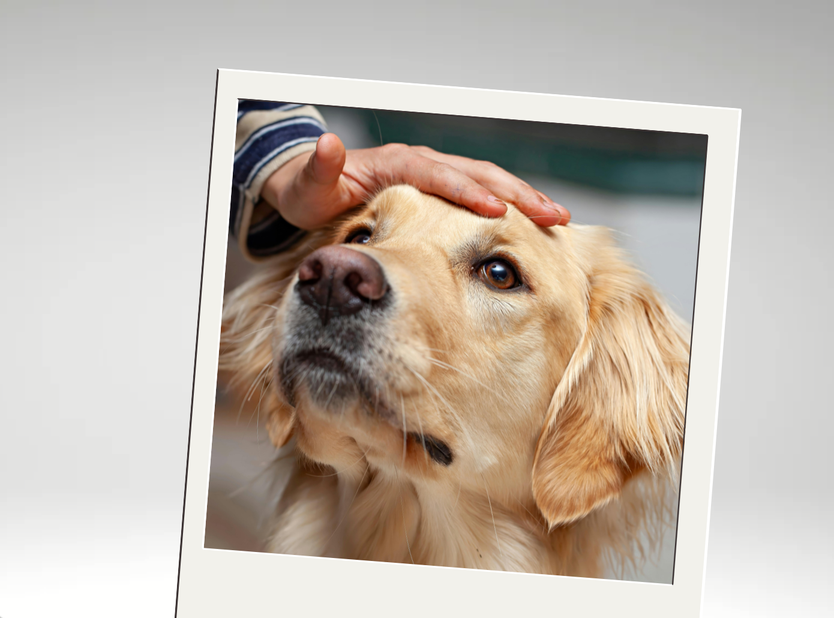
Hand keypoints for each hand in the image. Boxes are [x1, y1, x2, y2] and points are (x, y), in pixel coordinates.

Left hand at [259, 133, 570, 228]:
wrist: (309, 187)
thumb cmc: (309, 192)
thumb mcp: (309, 185)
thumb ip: (320, 169)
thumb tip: (326, 145)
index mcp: (397, 164)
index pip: (442, 176)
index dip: (469, 192)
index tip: (496, 211)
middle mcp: (420, 164)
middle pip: (477, 174)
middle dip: (516, 194)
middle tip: (551, 216)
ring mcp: (431, 176)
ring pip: (485, 183)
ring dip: (521, 200)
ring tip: (554, 220)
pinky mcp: (435, 191)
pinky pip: (477, 196)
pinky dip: (506, 207)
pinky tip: (528, 226)